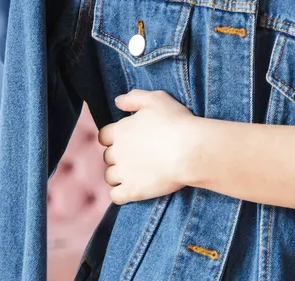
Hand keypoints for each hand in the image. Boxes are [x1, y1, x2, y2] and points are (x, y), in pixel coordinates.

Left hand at [97, 90, 199, 204]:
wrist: (190, 150)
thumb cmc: (176, 122)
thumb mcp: (157, 99)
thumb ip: (134, 98)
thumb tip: (117, 101)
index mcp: (121, 130)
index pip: (104, 136)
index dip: (114, 137)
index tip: (129, 139)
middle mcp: (117, 152)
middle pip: (108, 157)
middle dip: (120, 156)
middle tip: (140, 155)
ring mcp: (123, 173)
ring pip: (110, 176)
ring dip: (120, 175)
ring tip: (139, 173)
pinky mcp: (132, 191)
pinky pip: (116, 196)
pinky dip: (122, 194)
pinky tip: (135, 188)